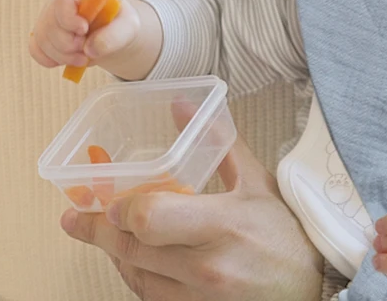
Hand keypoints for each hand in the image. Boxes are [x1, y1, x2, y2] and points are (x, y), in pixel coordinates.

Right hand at [29, 0, 142, 73]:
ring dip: (64, 56)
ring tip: (84, 57)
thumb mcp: (128, 26)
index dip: (70, 19)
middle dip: (70, 45)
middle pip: (51, 25)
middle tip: (88, 50)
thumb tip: (89, 49)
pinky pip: (36, 50)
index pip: (63, 0)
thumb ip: (114, 35)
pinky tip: (68, 59)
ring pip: (42, 41)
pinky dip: (51, 60)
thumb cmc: (120, 23)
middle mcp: (58, 1)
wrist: (113, 31)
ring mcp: (47, 18)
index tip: (84, 30)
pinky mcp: (41, 34)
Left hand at [60, 124, 323, 300]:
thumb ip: (218, 141)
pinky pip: (151, 297)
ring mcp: (199, 298)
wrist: (310, 289)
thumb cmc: (285, 234)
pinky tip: (133, 259)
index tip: (106, 198)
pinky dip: (137, 276)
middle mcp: (206, 267)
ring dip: (115, 254)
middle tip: (76, 217)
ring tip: (101, 233)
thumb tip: (182, 104)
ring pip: (136, 277)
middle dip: (98, 232)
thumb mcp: (256, 181)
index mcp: (222, 225)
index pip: (151, 219)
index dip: (120, 209)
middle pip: (133, 250)